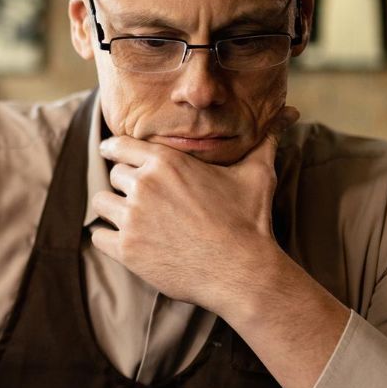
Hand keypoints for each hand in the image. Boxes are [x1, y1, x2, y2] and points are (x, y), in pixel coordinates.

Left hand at [89, 107, 298, 315]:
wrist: (243, 270)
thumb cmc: (250, 221)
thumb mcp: (257, 174)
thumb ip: (263, 143)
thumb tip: (287, 116)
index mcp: (166, 161)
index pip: (120, 145)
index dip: (115, 150)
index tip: (112, 154)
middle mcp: (144, 185)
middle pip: (114, 175)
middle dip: (125, 185)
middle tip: (141, 199)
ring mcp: (132, 218)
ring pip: (102, 203)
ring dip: (113, 210)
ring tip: (130, 220)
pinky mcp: (127, 249)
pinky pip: (98, 236)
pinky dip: (109, 239)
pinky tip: (125, 242)